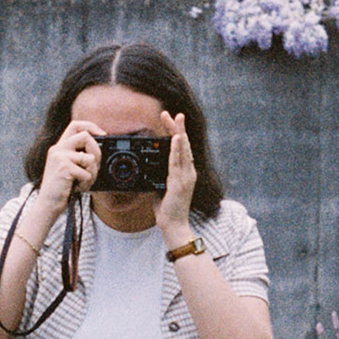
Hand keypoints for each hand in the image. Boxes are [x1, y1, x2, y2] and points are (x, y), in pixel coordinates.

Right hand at [36, 120, 103, 217]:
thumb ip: (80, 156)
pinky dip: (86, 184)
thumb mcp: (70, 168)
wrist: (48, 204)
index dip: (91, 126)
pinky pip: (87, 173)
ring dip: (92, 173)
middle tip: (96, 166)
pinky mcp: (64, 168)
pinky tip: (77, 188)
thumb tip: (100, 151)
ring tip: (83, 182)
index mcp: (59, 147)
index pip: (75, 125)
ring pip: (90, 158)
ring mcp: (60, 157)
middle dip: (97, 151)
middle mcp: (58, 149)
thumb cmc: (62, 189)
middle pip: (85, 136)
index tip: (102, 135)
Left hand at [155, 111, 195, 238]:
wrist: (173, 226)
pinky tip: (175, 138)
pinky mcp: (180, 183)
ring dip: (177, 132)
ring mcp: (186, 177)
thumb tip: (149, 168)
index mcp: (185, 173)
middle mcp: (188, 172)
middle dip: (178, 127)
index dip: (178, 134)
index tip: (172, 121)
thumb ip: (158, 176)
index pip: (182, 149)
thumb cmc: (168, 209)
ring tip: (174, 118)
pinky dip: (176, 149)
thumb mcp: (161, 188)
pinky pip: (177, 163)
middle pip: (184, 145)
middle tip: (173, 113)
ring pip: (183, 149)